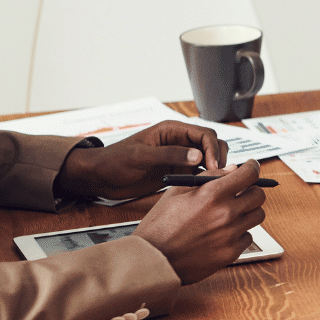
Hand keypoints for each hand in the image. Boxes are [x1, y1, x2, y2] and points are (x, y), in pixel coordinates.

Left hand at [55, 121, 228, 199]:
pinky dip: (206, 179)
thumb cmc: (114, 160)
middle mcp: (179, 142)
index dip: (213, 148)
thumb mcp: (141, 156)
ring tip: (215, 183)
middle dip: (219, 158)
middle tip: (218, 175)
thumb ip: (170, 155)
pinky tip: (206, 189)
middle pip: (211, 145)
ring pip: (208, 159)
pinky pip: (198, 173)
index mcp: (172, 131)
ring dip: (215, 169)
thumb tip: (198, 156)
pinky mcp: (176, 172)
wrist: (100, 177)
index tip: (214, 165)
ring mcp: (179, 158)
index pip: (204, 134)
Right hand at [133, 160, 267, 284]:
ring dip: (248, 211)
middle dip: (252, 190)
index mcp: (212, 194)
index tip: (251, 167)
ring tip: (232, 212)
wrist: (153, 260)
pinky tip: (224, 232)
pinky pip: (248, 237)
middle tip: (242, 191)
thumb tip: (231, 170)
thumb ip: (208, 178)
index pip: (249, 174)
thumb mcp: (177, 192)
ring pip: (257, 216)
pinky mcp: (231, 254)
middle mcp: (226, 214)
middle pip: (259, 196)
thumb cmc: (160, 226)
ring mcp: (230, 235)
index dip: (253, 168)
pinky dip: (240, 232)